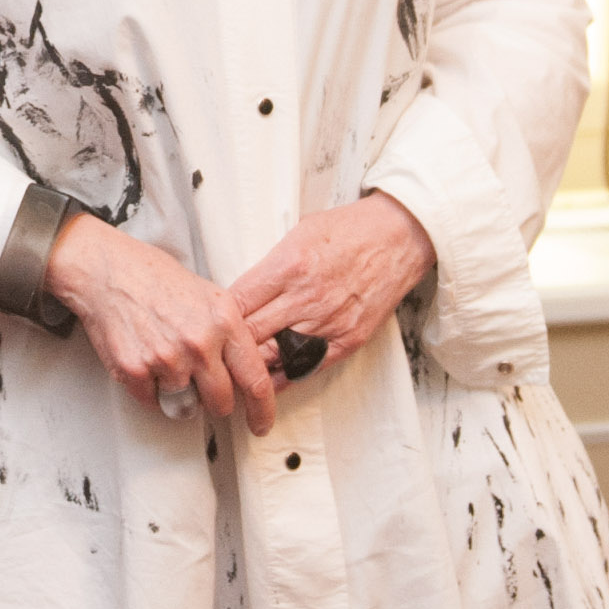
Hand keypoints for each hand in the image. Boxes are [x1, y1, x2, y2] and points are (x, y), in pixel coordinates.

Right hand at [44, 214, 280, 434]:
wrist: (105, 269)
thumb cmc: (152, 276)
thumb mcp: (207, 295)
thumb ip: (228, 333)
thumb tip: (241, 369)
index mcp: (224, 321)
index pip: (255, 379)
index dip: (261, 410)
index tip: (260, 424)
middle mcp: (200, 343)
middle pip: (221, 402)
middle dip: (214, 403)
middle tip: (203, 390)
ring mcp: (167, 359)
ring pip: (185, 405)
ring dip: (177, 393)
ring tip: (164, 359)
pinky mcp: (136, 370)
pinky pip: (152, 401)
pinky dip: (149, 389)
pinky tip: (145, 359)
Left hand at [224, 194, 435, 383]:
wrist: (400, 236)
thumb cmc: (350, 229)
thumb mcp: (298, 233)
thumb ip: (270, 266)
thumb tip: (241, 292)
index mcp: (289, 266)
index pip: (238, 302)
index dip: (218, 316)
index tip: (208, 323)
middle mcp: (307, 297)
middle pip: (252, 333)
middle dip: (229, 344)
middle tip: (212, 352)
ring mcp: (330, 321)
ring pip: (276, 355)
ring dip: (254, 363)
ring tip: (233, 370)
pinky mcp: (349, 338)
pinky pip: (309, 366)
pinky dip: (286, 374)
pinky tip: (270, 378)